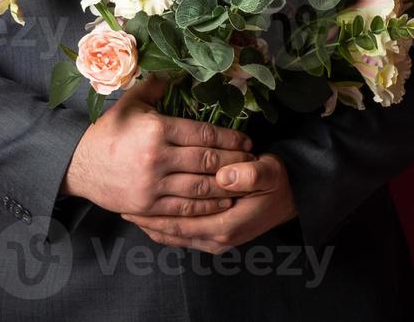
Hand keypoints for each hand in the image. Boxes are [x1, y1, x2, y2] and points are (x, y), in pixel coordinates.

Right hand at [60, 74, 254, 216]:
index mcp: (157, 129)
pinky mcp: (148, 205)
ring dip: (226, 185)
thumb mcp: (130, 103)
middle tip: (252, 160)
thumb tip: (177, 70)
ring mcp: (153, 184)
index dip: (229, 138)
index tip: (246, 140)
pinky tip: (223, 202)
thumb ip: (156, 86)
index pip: (203, 133)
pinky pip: (185, 207)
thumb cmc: (108, 132)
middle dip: (234, 161)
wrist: (79, 165)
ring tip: (244, 181)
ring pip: (200, 187)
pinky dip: (207, 206)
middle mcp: (157, 157)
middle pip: (207, 160)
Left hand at [121, 152, 297, 253]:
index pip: (181, 222)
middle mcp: (219, 238)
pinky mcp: (217, 237)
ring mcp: (218, 241)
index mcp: (227, 223)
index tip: (131, 200)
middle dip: (146, 220)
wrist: (291, 198)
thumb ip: (249, 175)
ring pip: (176, 236)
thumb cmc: (276, 182)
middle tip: (121, 205)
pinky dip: (166, 228)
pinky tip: (152, 217)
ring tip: (130, 209)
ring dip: (153, 224)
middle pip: (173, 233)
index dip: (154, 213)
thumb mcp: (268, 173)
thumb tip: (224, 175)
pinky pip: (184, 235)